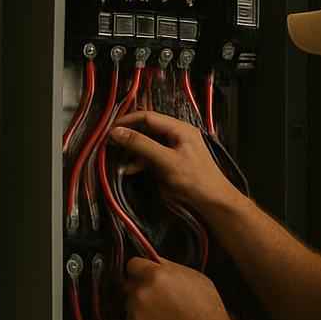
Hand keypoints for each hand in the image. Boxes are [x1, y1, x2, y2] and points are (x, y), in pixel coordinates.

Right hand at [109, 111, 239, 213]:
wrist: (212, 202)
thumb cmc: (193, 179)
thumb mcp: (165, 160)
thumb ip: (141, 145)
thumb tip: (115, 132)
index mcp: (179, 128)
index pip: (148, 117)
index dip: (127, 121)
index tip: (108, 130)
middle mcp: (176, 135)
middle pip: (146, 129)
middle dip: (128, 136)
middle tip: (108, 143)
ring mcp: (173, 149)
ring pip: (147, 144)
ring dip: (132, 151)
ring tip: (115, 157)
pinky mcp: (170, 163)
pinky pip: (151, 157)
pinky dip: (139, 162)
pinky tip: (127, 170)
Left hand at [122, 256, 232, 319]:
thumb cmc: (207, 305)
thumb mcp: (193, 276)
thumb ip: (168, 267)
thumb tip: (153, 261)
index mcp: (154, 276)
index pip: (132, 265)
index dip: (141, 269)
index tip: (147, 275)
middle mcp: (140, 294)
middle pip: (129, 287)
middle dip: (142, 290)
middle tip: (162, 299)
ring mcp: (136, 317)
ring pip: (131, 309)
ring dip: (142, 310)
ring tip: (165, 317)